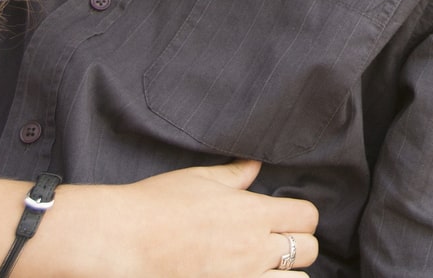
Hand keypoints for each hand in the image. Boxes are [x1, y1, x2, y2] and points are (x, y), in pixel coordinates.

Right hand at [45, 159, 320, 277]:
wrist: (123, 241)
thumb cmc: (156, 206)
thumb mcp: (199, 180)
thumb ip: (235, 176)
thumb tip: (255, 166)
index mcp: (254, 213)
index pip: (307, 216)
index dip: (300, 216)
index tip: (285, 218)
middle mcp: (256, 248)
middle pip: (309, 250)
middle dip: (297, 245)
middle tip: (274, 244)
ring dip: (285, 275)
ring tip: (265, 268)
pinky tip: (250, 277)